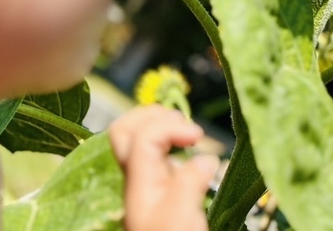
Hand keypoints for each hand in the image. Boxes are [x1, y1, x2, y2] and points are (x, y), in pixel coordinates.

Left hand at [108, 105, 216, 230]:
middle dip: (156, 115)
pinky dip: (173, 143)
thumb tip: (205, 158)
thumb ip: (189, 181)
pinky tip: (192, 153)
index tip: (198, 137)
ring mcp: (147, 185)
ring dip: (163, 126)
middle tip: (186, 127)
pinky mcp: (161, 192)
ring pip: (139, 139)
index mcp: (137, 185)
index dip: (168, 125)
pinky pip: (157, 155)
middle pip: (126, 129)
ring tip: (189, 135)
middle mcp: (137, 181)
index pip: (140, 136)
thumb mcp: (182, 217)